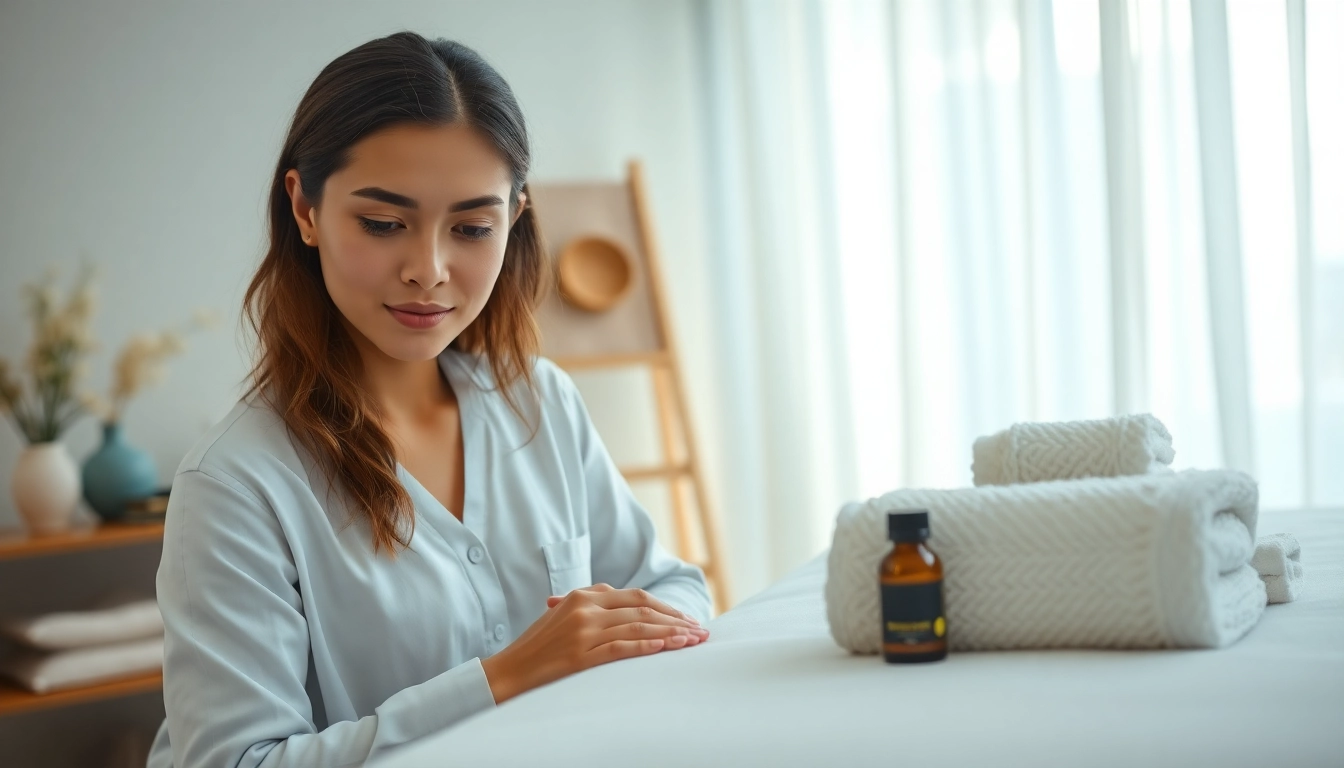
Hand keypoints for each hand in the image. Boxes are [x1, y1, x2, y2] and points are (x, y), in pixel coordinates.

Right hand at [480, 583, 709, 703]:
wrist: (508, 670)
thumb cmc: (536, 646)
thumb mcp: (562, 615)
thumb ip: (591, 604)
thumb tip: (622, 603)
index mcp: (582, 596)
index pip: (635, 596)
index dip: (665, 607)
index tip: (686, 619)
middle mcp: (585, 608)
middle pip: (642, 609)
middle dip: (675, 620)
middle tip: (699, 631)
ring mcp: (582, 631)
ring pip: (636, 627)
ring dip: (669, 634)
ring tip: (691, 641)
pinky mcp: (580, 655)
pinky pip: (619, 648)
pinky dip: (644, 646)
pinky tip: (664, 648)